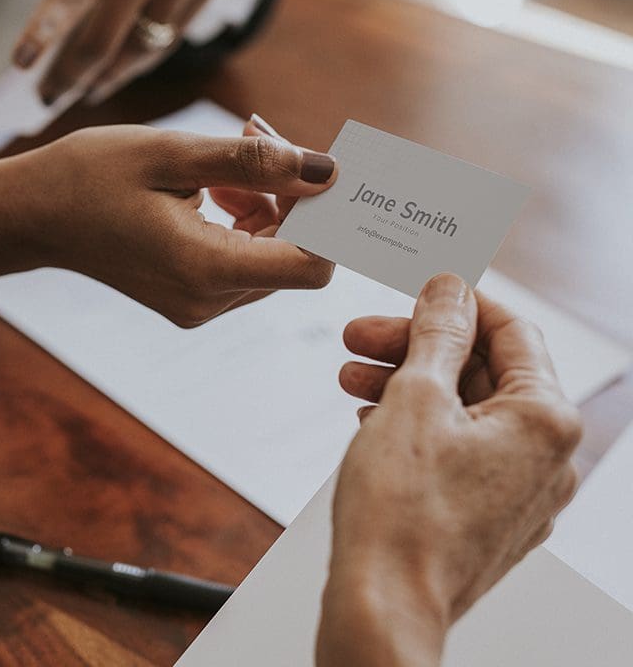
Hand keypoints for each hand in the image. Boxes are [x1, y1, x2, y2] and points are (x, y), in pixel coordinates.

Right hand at [0, 119, 336, 325]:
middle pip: (295, 257)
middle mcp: (209, 299)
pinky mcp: (191, 297)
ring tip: (223, 162)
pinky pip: (243, 260)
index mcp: (206, 268)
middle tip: (258, 138)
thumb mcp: (174, 154)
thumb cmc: (89, 176)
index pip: (313, 263)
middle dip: (292, 197)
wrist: (30, 216)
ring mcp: (199, 304)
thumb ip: (256, 163)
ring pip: (272, 256)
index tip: (317, 167)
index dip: (330, 218)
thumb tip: (330, 170)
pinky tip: (211, 187)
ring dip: (266, 205)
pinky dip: (243, 222)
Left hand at [13, 0, 263, 104]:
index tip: (21, 65)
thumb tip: (64, 37)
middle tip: (47, 97)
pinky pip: (165, 44)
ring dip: (104, 79)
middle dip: (70, 77)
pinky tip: (118, 73)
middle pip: (100, 41)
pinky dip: (137, 63)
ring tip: (83, 92)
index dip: (42, 34)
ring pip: (135, 52)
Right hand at [316, 274, 581, 666]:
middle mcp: (546, 457)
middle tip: (362, 336)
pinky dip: (416, 424)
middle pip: (482, 371)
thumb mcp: (415, 397)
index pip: (511, 330)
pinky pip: (458, 448)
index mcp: (545, 421)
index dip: (458, 302)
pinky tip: (370, 418)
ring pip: (464, 410)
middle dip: (415, 347)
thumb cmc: (400, 513)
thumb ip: (438, 333)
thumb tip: (450, 288)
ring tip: (350, 377)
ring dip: (406, 384)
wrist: (382, 608)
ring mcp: (518, 491)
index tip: (418, 290)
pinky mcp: (488, 513)